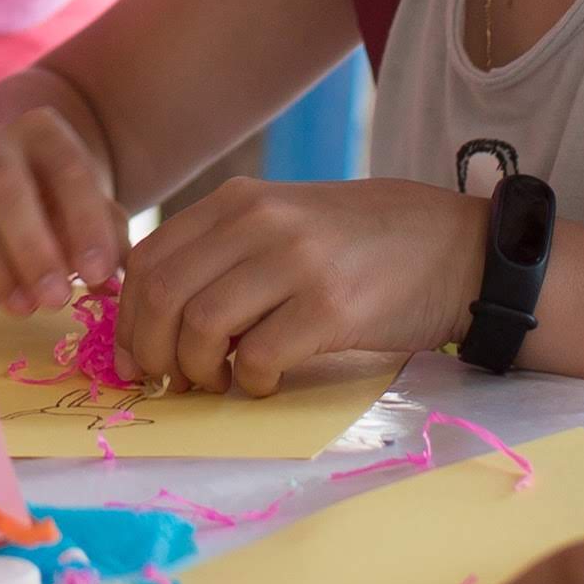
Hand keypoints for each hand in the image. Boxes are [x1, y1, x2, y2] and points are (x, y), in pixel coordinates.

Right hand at [0, 86, 125, 313]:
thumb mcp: (90, 215)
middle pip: (3, 184)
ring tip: (23, 307)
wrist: (1, 202)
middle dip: (30, 246)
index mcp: (41, 131)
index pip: (67, 168)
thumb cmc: (56, 211)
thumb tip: (114, 281)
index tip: (97, 274)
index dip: (84, 223)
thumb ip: (108, 241)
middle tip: (55, 299)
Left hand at [115, 174, 481, 394]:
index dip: (128, 318)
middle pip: (162, 295)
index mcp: (239, 201)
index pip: (148, 259)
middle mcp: (260, 223)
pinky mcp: (331, 309)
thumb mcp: (284, 221)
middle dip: (150, 351)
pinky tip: (267, 381)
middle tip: (168, 380)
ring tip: (219, 381)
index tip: (135, 356)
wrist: (455, 247)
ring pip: (199, 328)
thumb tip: (153, 314)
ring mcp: (296, 263)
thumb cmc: (363, 244)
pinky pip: (258, 358)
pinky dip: (250, 382)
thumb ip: (224, 250)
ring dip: (197, 370)